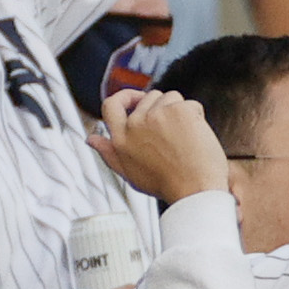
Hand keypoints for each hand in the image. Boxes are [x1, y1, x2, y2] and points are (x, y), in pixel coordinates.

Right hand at [94, 90, 227, 205]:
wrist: (195, 191)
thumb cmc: (168, 185)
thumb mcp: (129, 174)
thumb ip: (109, 153)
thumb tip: (92, 140)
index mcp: (121, 138)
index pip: (111, 105)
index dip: (125, 98)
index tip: (135, 99)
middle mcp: (136, 124)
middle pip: (148, 98)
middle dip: (162, 109)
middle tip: (173, 133)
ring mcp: (158, 115)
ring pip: (170, 98)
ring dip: (178, 111)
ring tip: (184, 137)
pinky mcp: (179, 111)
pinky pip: (190, 104)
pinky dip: (196, 116)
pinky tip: (196, 135)